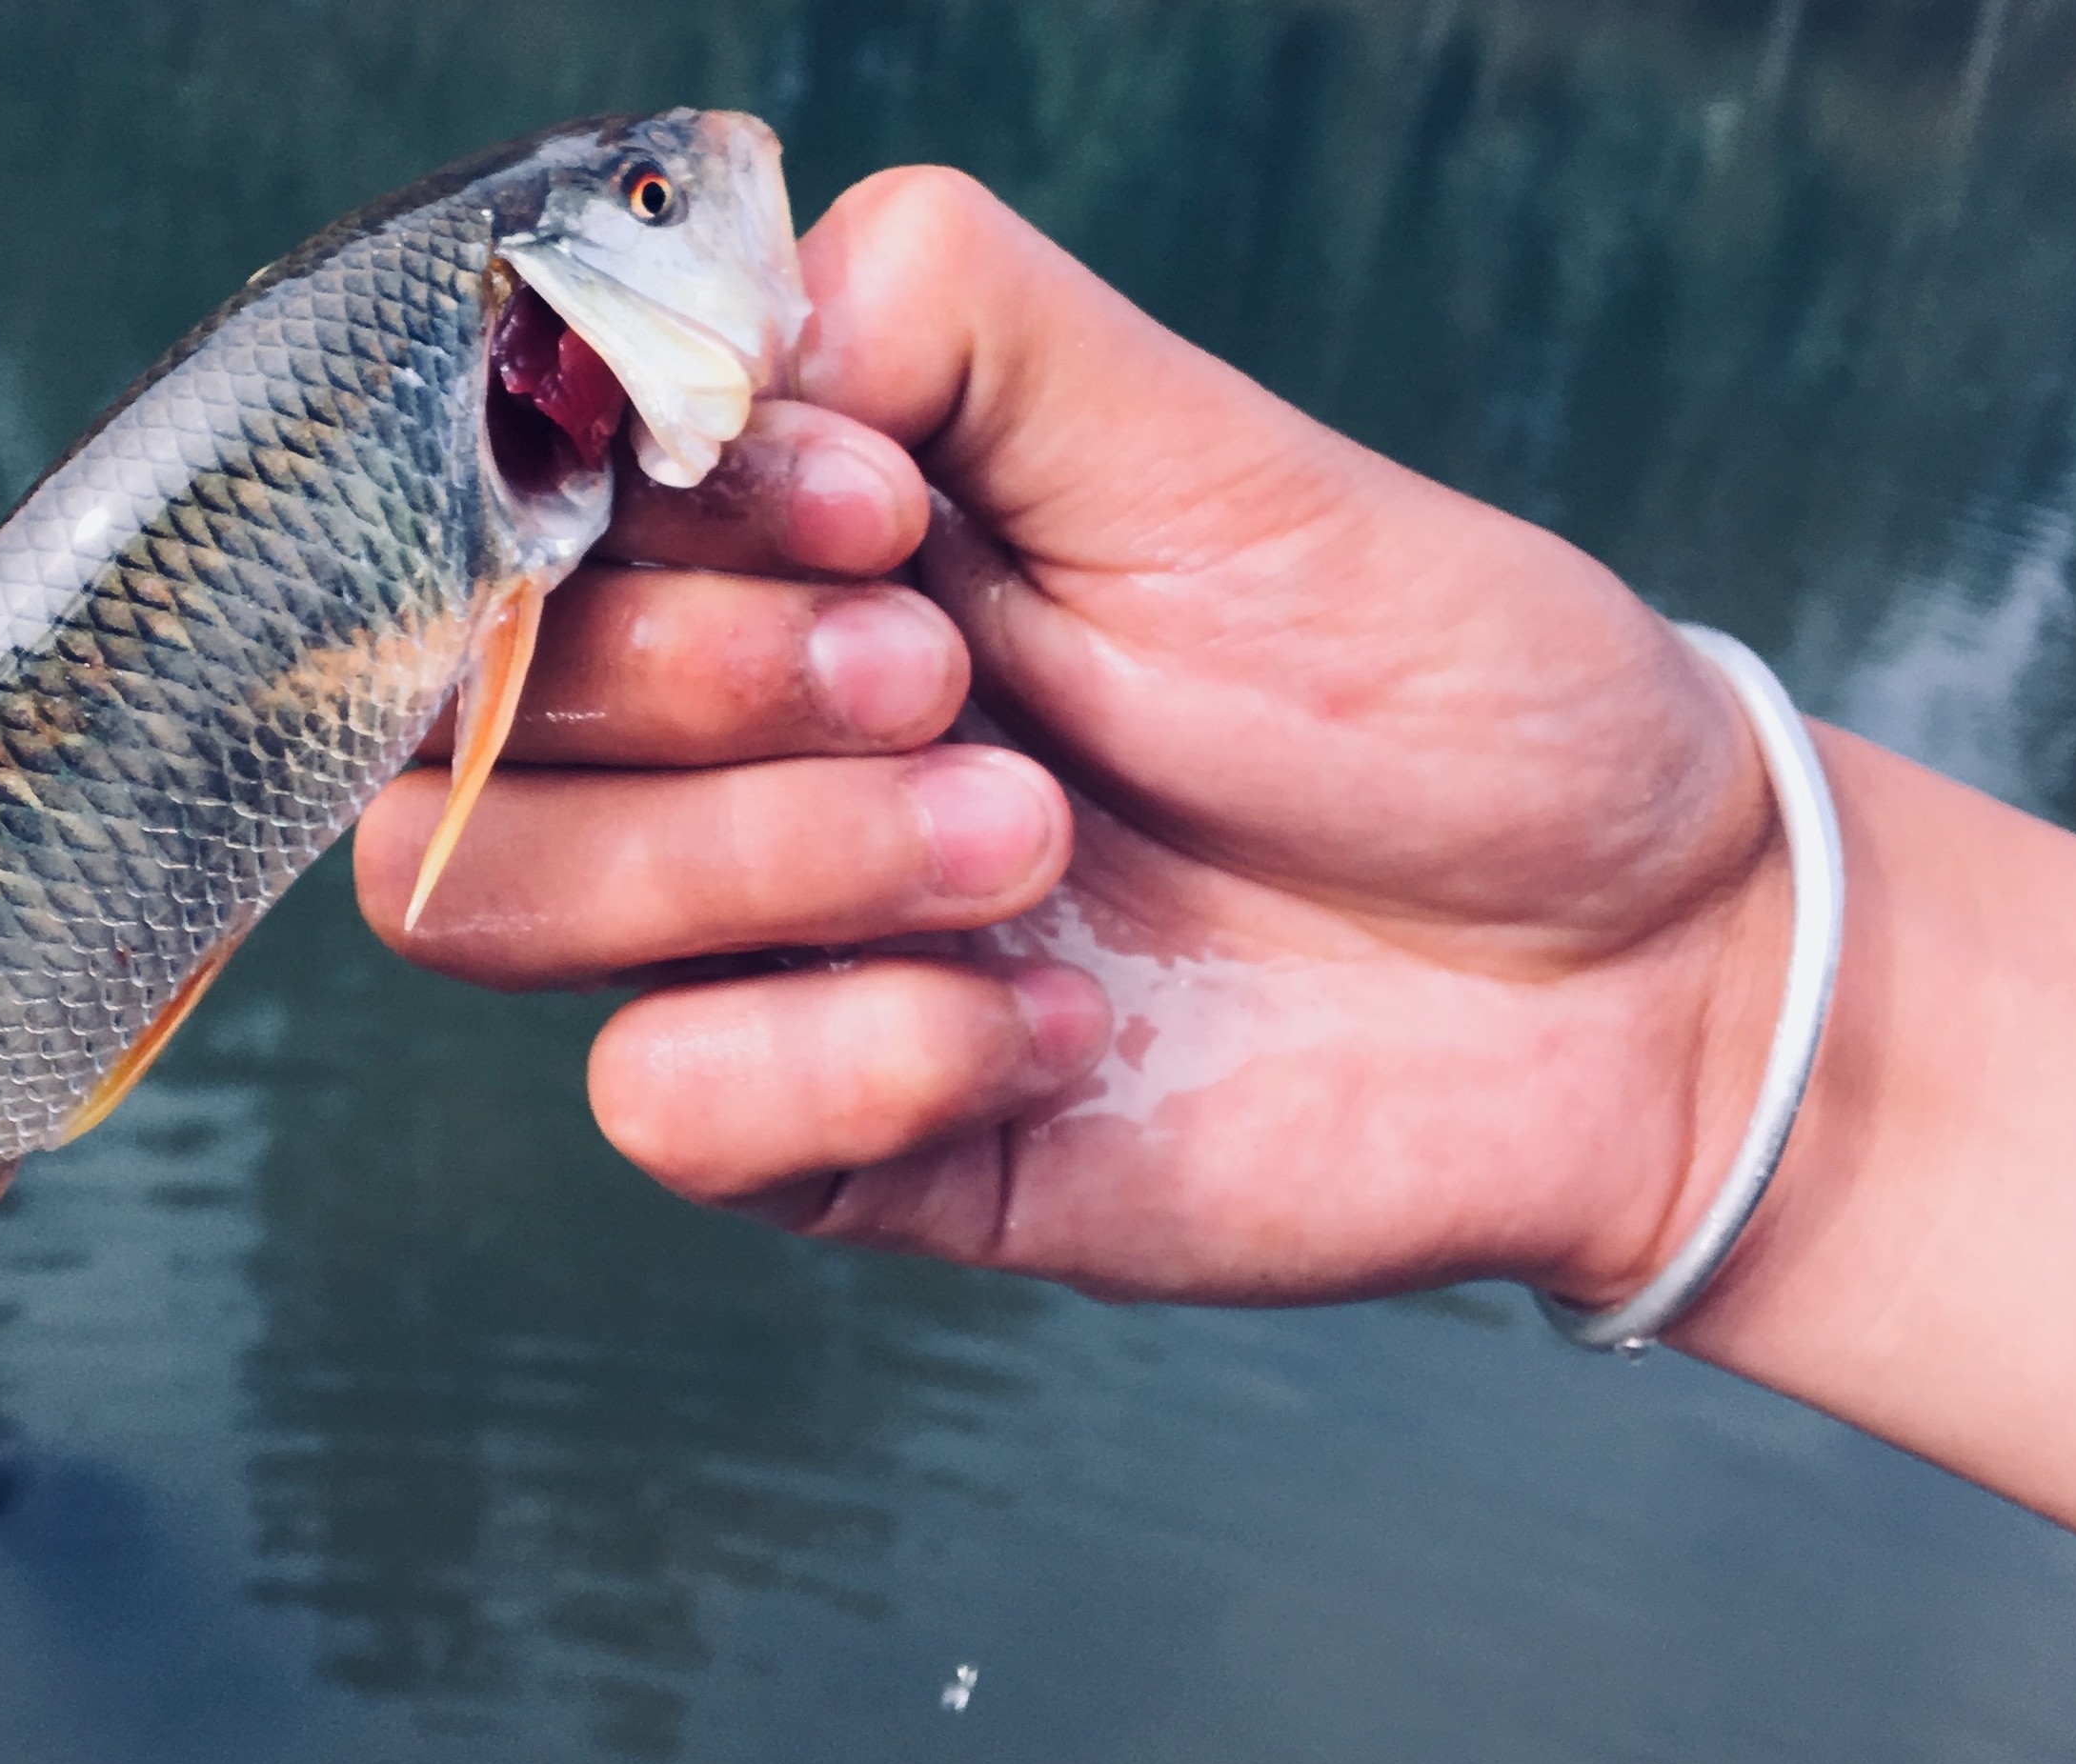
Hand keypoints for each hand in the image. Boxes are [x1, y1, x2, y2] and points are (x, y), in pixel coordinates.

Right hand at [355, 169, 1793, 1312]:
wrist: (1619, 967)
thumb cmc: (1429, 685)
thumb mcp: (1199, 444)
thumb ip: (939, 319)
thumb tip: (694, 361)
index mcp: (786, 555)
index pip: (507, 515)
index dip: (631, 509)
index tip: (884, 503)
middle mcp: (733, 743)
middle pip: (457, 721)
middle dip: (692, 682)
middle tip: (953, 677)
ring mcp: (768, 944)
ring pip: (488, 900)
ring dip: (764, 857)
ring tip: (1028, 840)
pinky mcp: (835, 1133)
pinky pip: (665, 1106)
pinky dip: (856, 1052)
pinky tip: (1066, 1023)